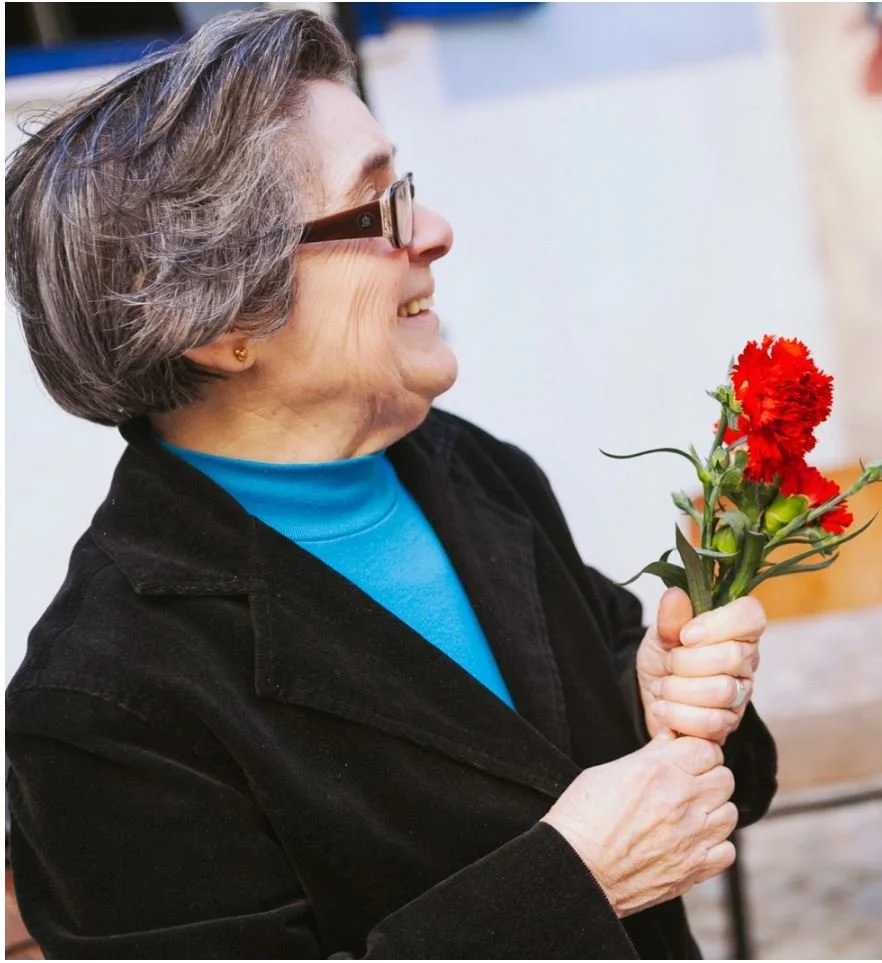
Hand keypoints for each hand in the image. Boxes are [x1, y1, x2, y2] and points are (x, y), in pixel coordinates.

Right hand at [541, 731, 736, 916]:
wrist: (574, 870)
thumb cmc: (582, 818)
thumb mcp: (607, 772)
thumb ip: (649, 755)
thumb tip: (672, 738)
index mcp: (657, 772)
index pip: (707, 748)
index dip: (695, 751)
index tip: (685, 758)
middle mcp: (680, 802)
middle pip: (724, 778)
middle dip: (707, 776)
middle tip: (686, 784)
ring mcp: (690, 838)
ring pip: (729, 813)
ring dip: (712, 810)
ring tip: (688, 813)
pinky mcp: (693, 869)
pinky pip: (726, 850)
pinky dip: (713, 844)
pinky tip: (691, 840)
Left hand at [636, 587, 764, 742]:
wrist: (653, 700)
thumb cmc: (664, 661)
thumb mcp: (659, 635)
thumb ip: (669, 618)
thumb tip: (676, 595)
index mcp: (735, 631)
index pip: (751, 615)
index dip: (717, 624)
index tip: (686, 635)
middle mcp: (746, 663)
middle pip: (733, 656)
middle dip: (686, 661)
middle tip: (667, 664)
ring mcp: (741, 696)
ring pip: (722, 691)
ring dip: (679, 689)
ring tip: (662, 687)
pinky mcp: (729, 725)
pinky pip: (712, 723)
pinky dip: (678, 715)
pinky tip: (664, 709)